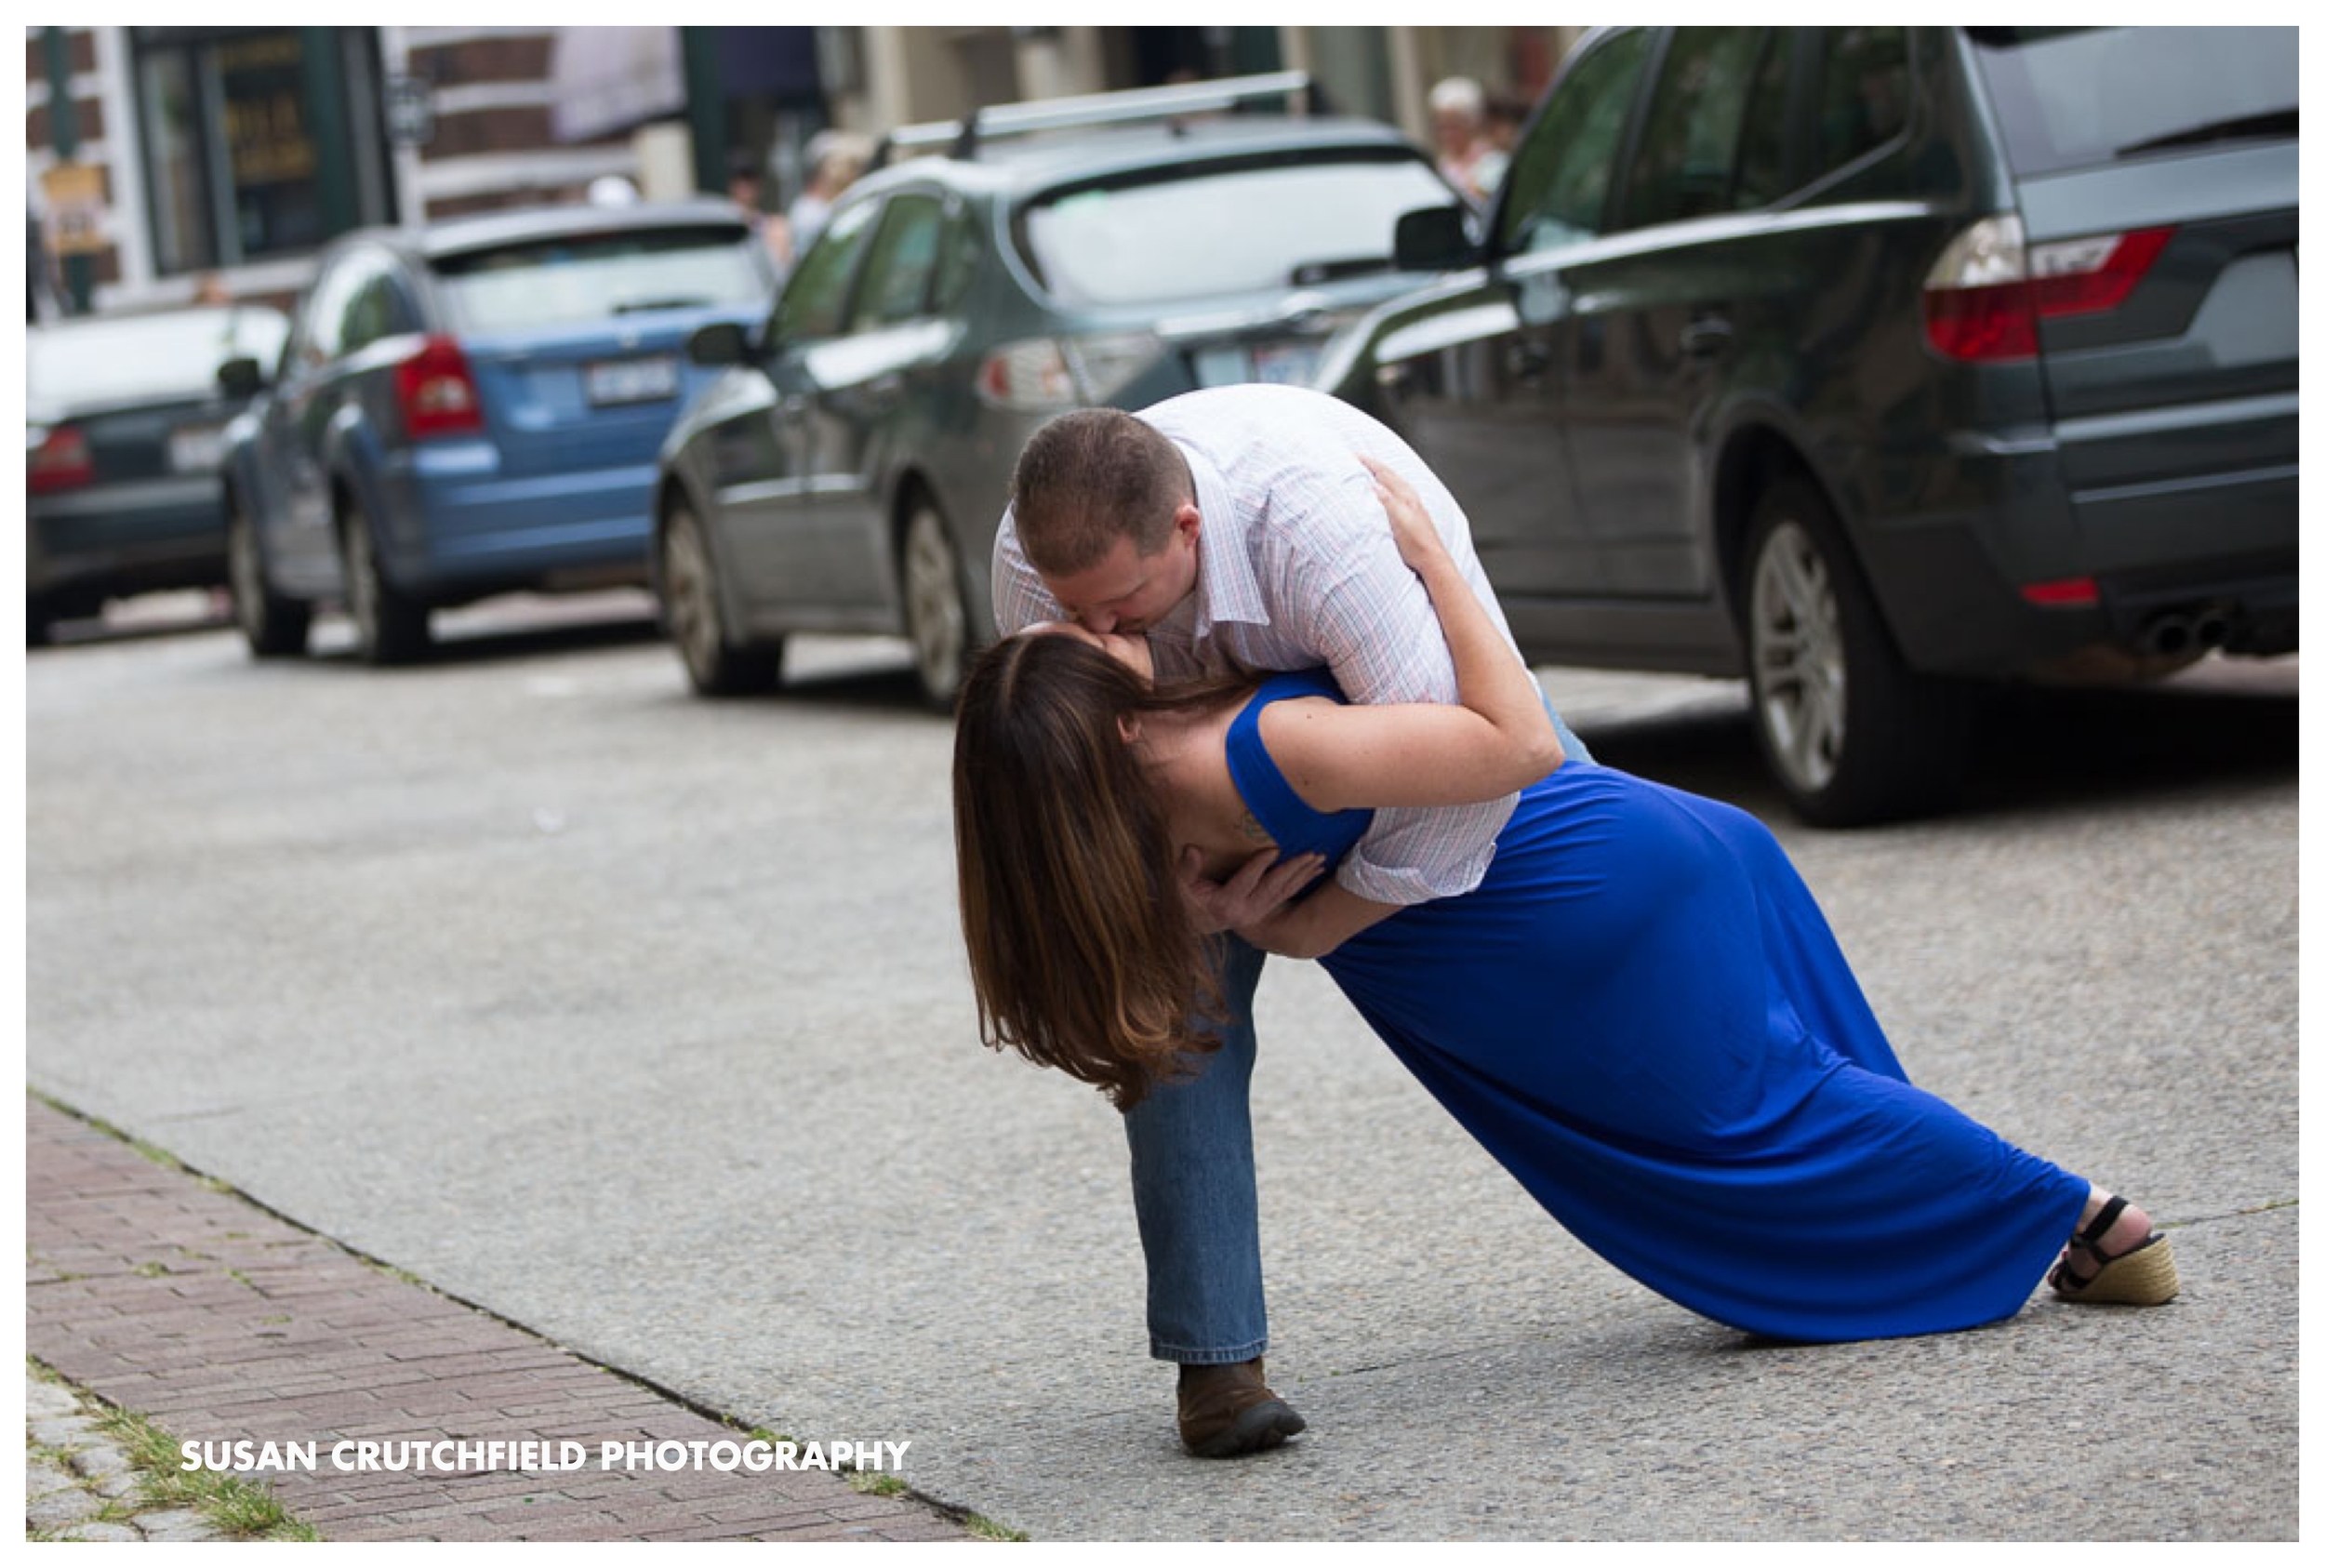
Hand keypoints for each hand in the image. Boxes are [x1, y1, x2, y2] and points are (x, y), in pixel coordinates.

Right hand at [1178, 845, 1326, 936]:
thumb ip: (1187, 867)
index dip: (1260, 865)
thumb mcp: (1181, 884)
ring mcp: (1256, 914)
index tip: (1274, 849)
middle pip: (1273, 887)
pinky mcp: (1262, 911)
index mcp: (1225, 904)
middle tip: (1311, 853)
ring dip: (1302, 875)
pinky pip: (1285, 895)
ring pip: (1283, 892)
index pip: (1246, 881)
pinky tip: (1313, 871)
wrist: (1193, 924)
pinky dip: (1300, 882)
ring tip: (1319, 858)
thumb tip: (1192, 849)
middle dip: (1293, 869)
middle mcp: (1245, 912)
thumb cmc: (1186, 899)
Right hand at [1361, 456, 1449, 574]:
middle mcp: (1411, 497)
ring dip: (1382, 473)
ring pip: (1395, 482)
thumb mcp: (1400, 522)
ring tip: (1371, 469)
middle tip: (1359, 458)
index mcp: (1406, 496)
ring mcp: (1413, 504)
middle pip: (1390, 475)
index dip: (1369, 464)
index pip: (1384, 474)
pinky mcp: (1414, 513)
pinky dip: (1388, 485)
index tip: (1355, 456)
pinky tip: (1388, 491)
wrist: (1433, 559)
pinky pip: (1398, 491)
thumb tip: (1375, 485)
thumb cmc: (1416, 544)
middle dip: (1374, 465)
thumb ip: (1389, 502)